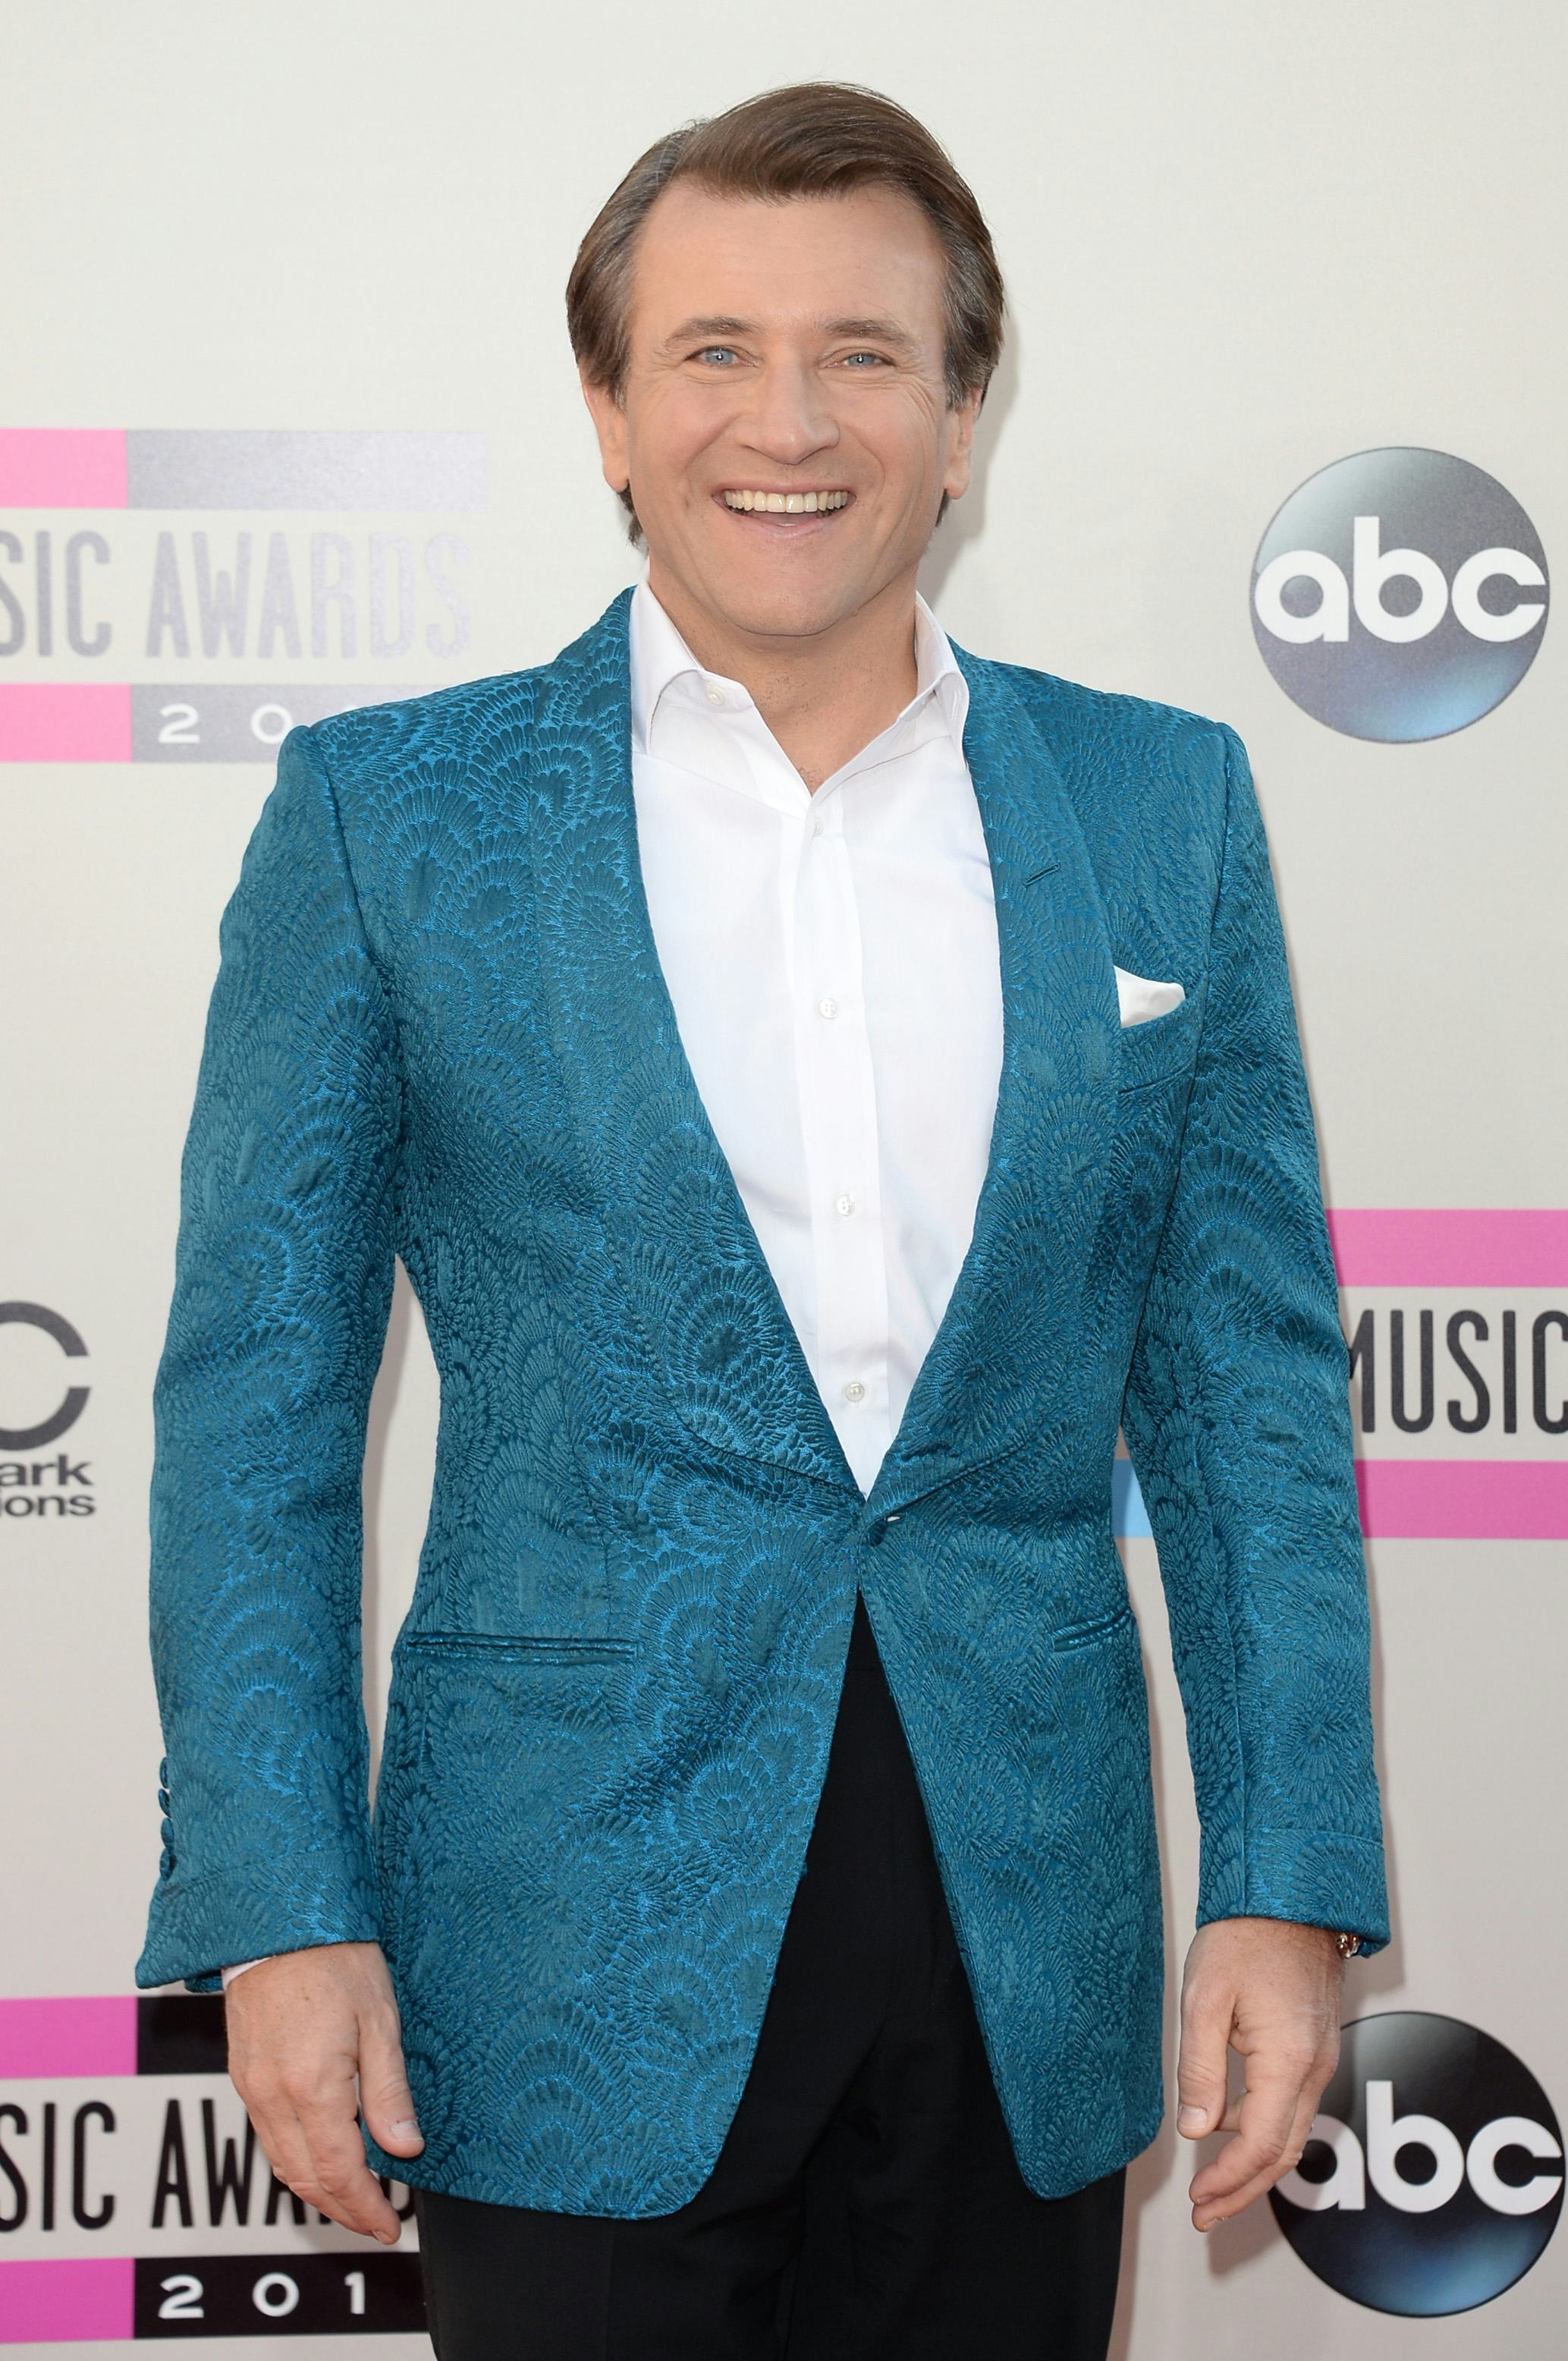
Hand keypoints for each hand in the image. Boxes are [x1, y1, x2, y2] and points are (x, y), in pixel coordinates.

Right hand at [224, 1941, 423, 2242]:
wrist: (278, 1919)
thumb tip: (406, 2148)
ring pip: (282, 2162)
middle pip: (305, 2178)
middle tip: (377, 2221)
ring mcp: (251, 2087)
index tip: (390, 2226)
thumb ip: (389, 2090)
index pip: (340, 2172)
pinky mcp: (243, 2073)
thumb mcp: (380, 2020)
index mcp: (311, 2088)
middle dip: (342, 2209)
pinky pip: (267, 2135)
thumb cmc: (335, 1958)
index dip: (365, 2207)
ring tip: (354, 2199)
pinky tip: (321, 2155)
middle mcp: (272, 2097)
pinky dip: (295, 2159)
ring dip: (317, 2189)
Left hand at [1175, 1916, 1342, 2231]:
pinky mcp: (1315, 2046)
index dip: (1229, 2179)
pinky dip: (1264, 2131)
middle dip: (1243, 2189)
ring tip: (1210, 2182)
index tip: (1199, 2200)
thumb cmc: (1246, 1937)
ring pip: (1291, 2132)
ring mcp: (1321, 2058)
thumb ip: (1200, 2067)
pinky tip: (1230, 2127)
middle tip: (1204, 2214)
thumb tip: (1197, 2129)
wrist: (1293, 1895)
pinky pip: (1293, 2104)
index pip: (1263, 2144)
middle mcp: (1315, 2068)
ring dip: (1253, 2164)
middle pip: (1284, 2151)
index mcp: (1290, 2060)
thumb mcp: (1205, 1999)